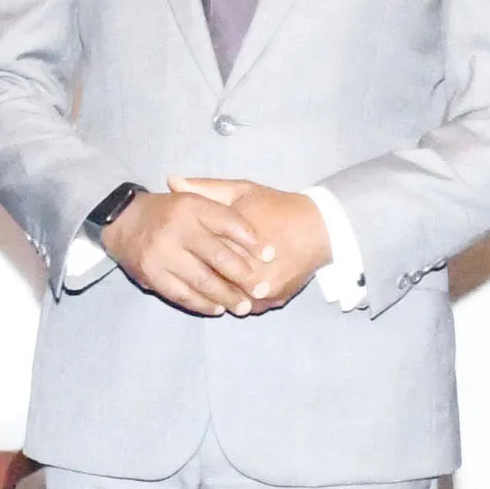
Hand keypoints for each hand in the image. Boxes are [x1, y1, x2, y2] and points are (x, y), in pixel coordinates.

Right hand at [101, 187, 266, 316]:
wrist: (124, 221)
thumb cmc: (170, 211)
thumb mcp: (195, 196)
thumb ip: (224, 205)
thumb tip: (258, 232)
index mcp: (191, 205)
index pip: (229, 222)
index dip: (252, 240)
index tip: (271, 255)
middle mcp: (176, 228)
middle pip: (218, 255)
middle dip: (243, 275)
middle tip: (261, 289)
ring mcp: (162, 253)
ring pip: (202, 280)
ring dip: (226, 296)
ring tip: (244, 306)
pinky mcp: (152, 274)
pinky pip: (182, 294)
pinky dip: (202, 304)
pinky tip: (217, 308)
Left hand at [171, 176, 329, 311]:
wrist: (319, 228)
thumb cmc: (276, 207)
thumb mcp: (241, 191)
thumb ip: (205, 188)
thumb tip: (171, 182)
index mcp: (232, 239)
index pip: (198, 253)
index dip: (184, 254)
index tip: (176, 251)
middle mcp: (247, 268)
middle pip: (209, 279)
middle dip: (196, 277)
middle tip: (186, 271)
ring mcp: (259, 288)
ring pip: (227, 298)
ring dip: (216, 294)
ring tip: (208, 285)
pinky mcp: (272, 300)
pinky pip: (246, 307)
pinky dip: (236, 302)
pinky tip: (231, 292)